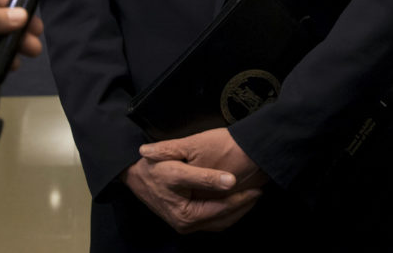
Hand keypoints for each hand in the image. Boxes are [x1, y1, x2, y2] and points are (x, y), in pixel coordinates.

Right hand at [122, 130, 263, 233]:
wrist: (134, 174)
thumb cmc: (154, 170)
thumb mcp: (178, 169)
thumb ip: (205, 176)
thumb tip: (231, 182)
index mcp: (186, 216)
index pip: (222, 209)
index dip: (241, 199)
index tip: (256, 189)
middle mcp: (186, 225)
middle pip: (223, 219)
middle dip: (243, 206)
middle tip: (258, 191)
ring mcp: (186, 223)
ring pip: (219, 221)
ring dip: (236, 210)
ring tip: (251, 195)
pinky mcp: (185, 218)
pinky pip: (212, 218)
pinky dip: (225, 211)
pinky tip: (233, 198)